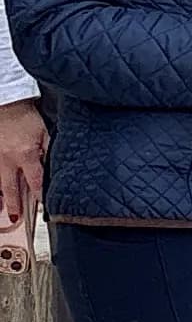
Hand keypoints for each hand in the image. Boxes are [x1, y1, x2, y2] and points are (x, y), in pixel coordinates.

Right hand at [0, 98, 42, 232]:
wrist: (6, 104)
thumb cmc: (26, 117)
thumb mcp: (44, 132)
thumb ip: (49, 150)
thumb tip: (56, 167)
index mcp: (26, 155)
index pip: (36, 181)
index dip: (41, 195)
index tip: (45, 207)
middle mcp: (9, 160)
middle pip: (11, 188)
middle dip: (14, 204)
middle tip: (16, 218)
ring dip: (1, 198)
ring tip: (3, 211)